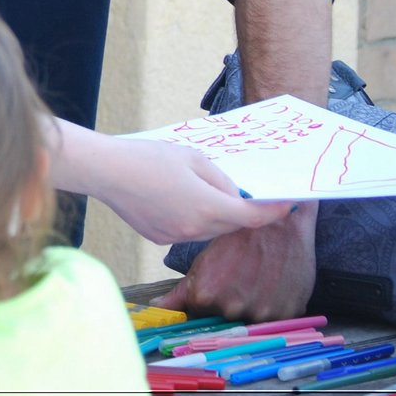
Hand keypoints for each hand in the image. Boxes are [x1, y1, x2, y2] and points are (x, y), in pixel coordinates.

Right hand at [49, 121, 292, 244]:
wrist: (106, 171)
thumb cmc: (148, 157)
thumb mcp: (193, 158)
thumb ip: (221, 179)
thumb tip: (235, 194)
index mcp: (206, 207)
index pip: (252, 217)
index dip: (274, 212)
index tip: (288, 204)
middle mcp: (194, 229)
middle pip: (232, 224)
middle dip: (243, 210)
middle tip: (248, 192)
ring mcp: (176, 237)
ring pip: (210, 229)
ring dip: (216, 214)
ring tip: (202, 188)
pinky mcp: (160, 237)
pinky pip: (188, 230)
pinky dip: (193, 217)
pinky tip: (176, 197)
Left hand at [154, 202, 317, 320]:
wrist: (282, 220)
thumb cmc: (239, 234)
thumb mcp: (205, 258)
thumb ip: (181, 290)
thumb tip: (157, 307)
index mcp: (205, 295)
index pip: (198, 314)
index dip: (206, 300)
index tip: (215, 286)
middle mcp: (232, 308)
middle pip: (224, 319)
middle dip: (228, 304)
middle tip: (238, 279)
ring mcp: (261, 313)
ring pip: (250, 321)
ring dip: (252, 306)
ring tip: (257, 280)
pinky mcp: (288, 313)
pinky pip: (276, 319)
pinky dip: (274, 306)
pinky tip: (273, 285)